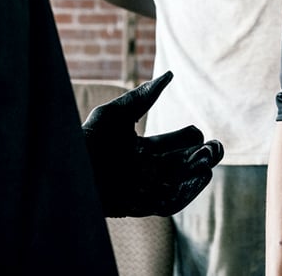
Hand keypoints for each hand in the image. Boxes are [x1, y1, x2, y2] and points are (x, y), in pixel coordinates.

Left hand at [82, 71, 223, 216]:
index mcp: (140, 149)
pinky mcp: (139, 207)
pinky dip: (188, 193)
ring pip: (179, 182)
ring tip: (211, 161)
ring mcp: (142, 189)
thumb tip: (170, 74)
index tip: (197, 133)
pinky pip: (169, 203)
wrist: (66, 175)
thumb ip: (143, 96)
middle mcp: (144, 169)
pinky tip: (201, 179)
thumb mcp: (114, 114)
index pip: (175, 142)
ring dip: (198, 172)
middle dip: (202, 154)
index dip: (189, 136)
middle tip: (216, 147)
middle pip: (182, 162)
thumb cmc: (86, 141)